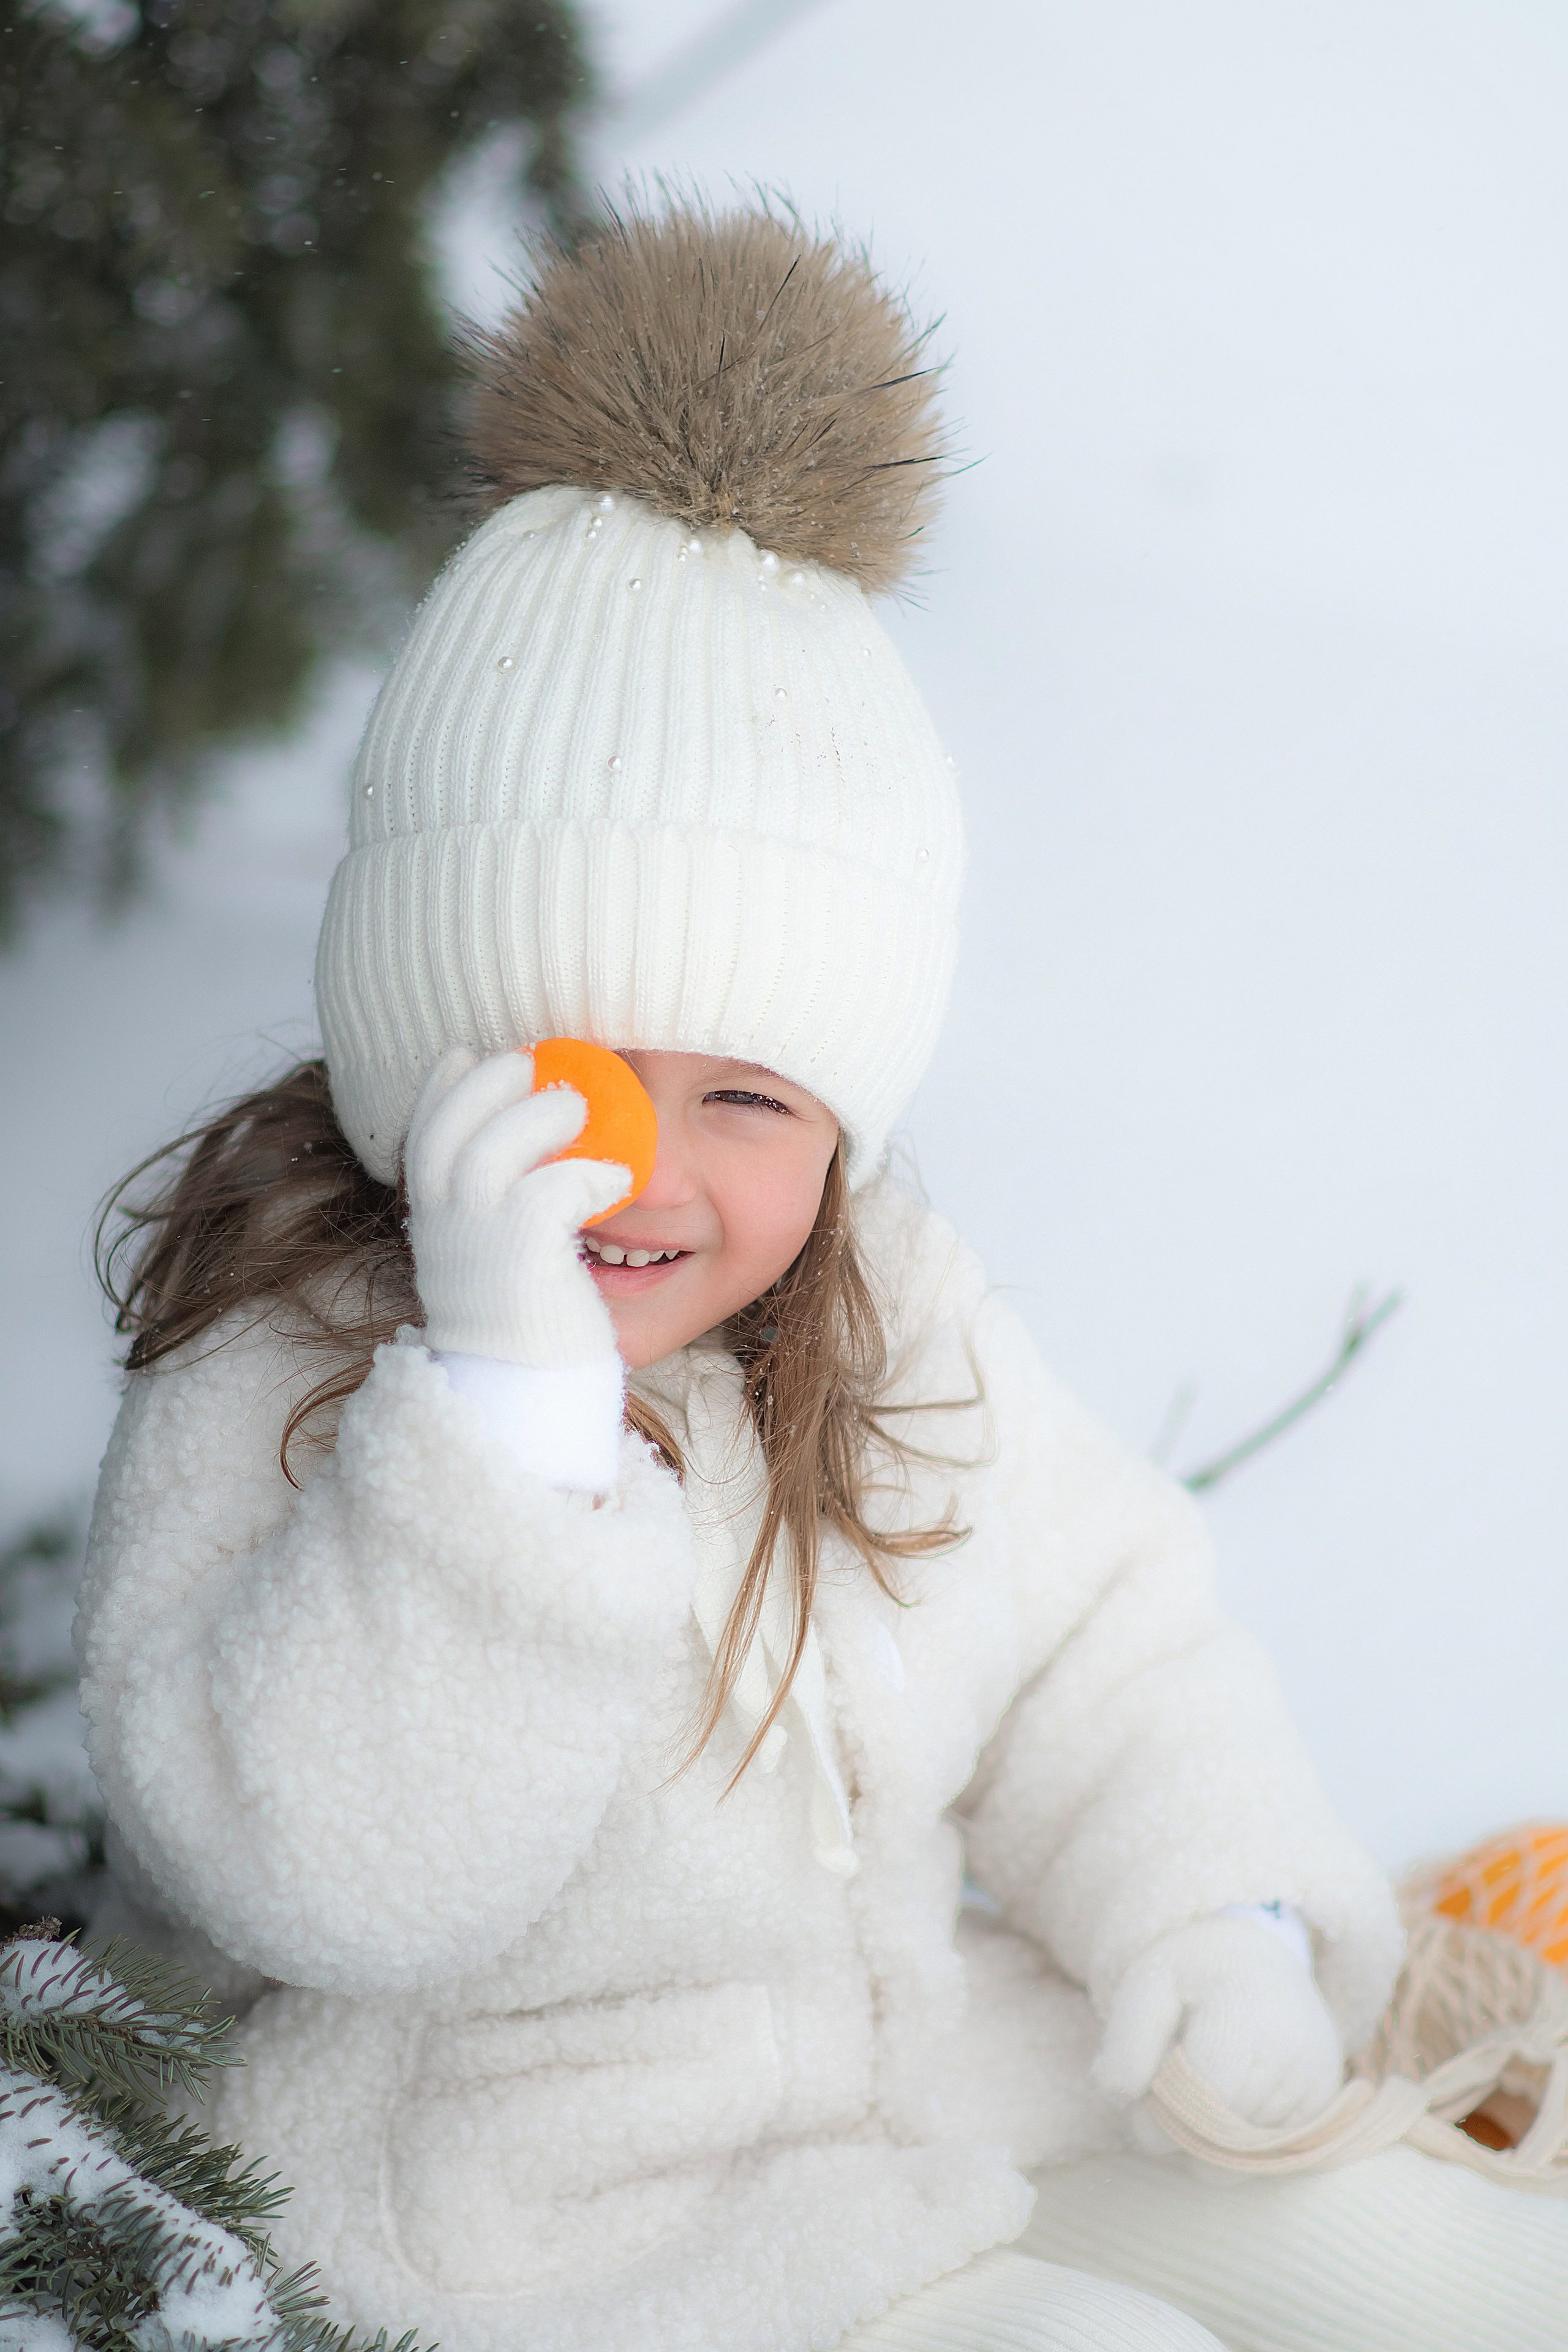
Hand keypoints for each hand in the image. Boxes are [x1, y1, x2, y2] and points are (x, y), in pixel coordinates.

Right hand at [405, 1047, 626, 1368]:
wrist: (525, 1399)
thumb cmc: (525, 1328)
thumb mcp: (489, 1261)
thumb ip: (490, 1211)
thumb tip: (519, 1162)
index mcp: (432, 1222)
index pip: (423, 1134)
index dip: (445, 1088)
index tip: (470, 1055)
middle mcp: (444, 1227)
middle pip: (448, 1127)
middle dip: (489, 1083)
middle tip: (536, 1067)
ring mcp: (478, 1244)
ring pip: (493, 1149)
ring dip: (540, 1117)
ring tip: (580, 1110)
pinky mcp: (523, 1262)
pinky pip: (553, 1192)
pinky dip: (588, 1174)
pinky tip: (617, 1179)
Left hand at [1094, 1915, 1343, 2132]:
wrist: (1262, 1954)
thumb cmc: (1197, 1972)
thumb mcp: (1150, 1983)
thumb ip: (1128, 2038)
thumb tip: (1118, 2096)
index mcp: (1244, 2018)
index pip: (1200, 2103)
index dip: (1160, 2114)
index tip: (1142, 2096)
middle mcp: (1291, 2054)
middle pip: (1221, 2134)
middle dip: (1180, 2129)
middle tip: (1165, 2093)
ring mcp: (1316, 2081)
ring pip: (1246, 2153)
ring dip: (1210, 2140)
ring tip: (1200, 2086)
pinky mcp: (1325, 2103)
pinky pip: (1273, 2155)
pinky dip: (1241, 2146)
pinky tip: (1227, 2106)